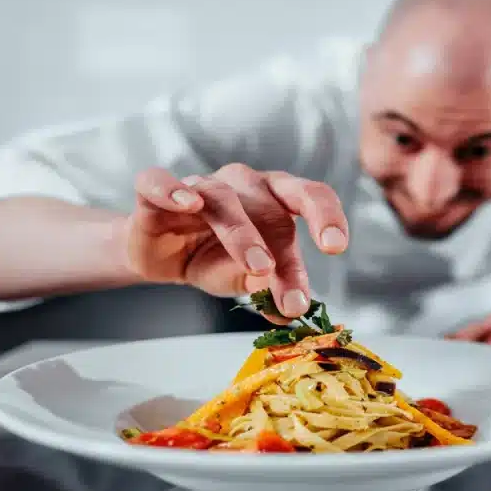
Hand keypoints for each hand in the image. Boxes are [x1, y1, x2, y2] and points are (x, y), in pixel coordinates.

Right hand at [123, 163, 348, 321]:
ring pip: (224, 199)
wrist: (161, 256)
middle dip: (284, 249)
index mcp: (275, 198)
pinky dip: (172, 189)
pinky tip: (188, 203)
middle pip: (271, 205)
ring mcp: (201, 184)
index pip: (309, 196)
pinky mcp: (154, 193)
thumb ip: (269, 288)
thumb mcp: (244, 277)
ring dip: (242, 234)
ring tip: (257, 267)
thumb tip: (290, 309)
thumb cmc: (213, 258)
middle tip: (293, 287)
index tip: (336, 246)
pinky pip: (159, 182)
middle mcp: (243, 184)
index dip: (326, 215)